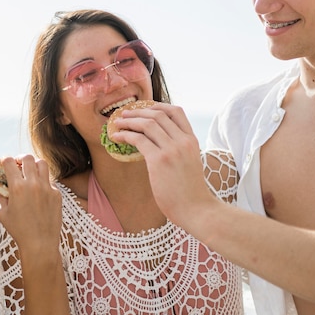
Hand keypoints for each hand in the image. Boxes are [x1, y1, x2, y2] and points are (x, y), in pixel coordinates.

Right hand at [0, 154, 61, 256]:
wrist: (40, 243)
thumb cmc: (19, 230)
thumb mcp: (2, 213)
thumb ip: (1, 197)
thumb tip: (0, 187)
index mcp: (17, 187)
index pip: (9, 162)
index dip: (4, 160)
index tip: (3, 163)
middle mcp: (33, 184)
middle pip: (27, 158)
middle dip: (20, 159)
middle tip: (18, 165)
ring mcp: (47, 188)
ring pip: (42, 164)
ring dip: (34, 165)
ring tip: (30, 172)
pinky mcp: (57, 194)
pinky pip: (50, 180)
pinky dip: (43, 180)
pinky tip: (39, 190)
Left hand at [109, 103, 218, 232]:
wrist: (197, 209)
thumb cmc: (191, 192)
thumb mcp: (191, 162)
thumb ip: (180, 149)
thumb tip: (160, 143)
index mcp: (192, 140)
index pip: (177, 111)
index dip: (158, 106)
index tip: (145, 108)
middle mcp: (183, 141)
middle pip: (158, 114)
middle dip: (138, 111)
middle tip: (124, 114)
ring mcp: (171, 150)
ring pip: (147, 124)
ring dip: (129, 121)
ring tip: (118, 123)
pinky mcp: (159, 161)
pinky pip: (138, 140)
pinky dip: (125, 135)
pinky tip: (117, 137)